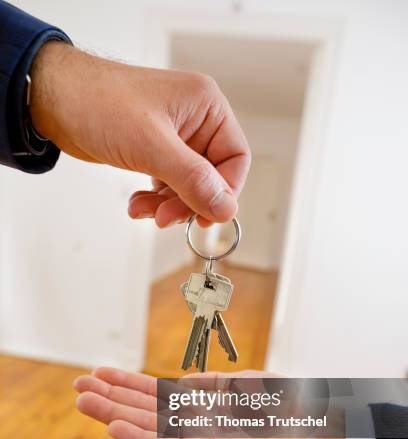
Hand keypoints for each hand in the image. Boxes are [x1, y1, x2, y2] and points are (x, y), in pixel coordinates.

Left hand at [30, 42, 250, 227]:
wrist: (53, 99)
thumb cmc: (99, 103)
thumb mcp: (151, 145)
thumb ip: (193, 179)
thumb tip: (226, 208)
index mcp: (206, 107)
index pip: (235, 159)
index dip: (224, 192)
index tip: (205, 216)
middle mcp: (195, 121)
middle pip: (212, 177)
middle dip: (188, 202)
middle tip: (165, 218)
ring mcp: (174, 138)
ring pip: (188, 185)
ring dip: (168, 205)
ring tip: (143, 211)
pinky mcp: (154, 151)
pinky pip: (167, 184)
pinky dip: (154, 199)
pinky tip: (136, 204)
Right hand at [73, 368, 344, 438]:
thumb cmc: (286, 412)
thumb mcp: (246, 387)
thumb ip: (213, 385)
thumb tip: (183, 383)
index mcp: (201, 408)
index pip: (154, 394)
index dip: (126, 383)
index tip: (99, 373)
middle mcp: (193, 427)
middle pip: (143, 409)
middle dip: (110, 397)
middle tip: (77, 386)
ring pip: (148, 428)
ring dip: (114, 415)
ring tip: (84, 402)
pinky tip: (116, 429)